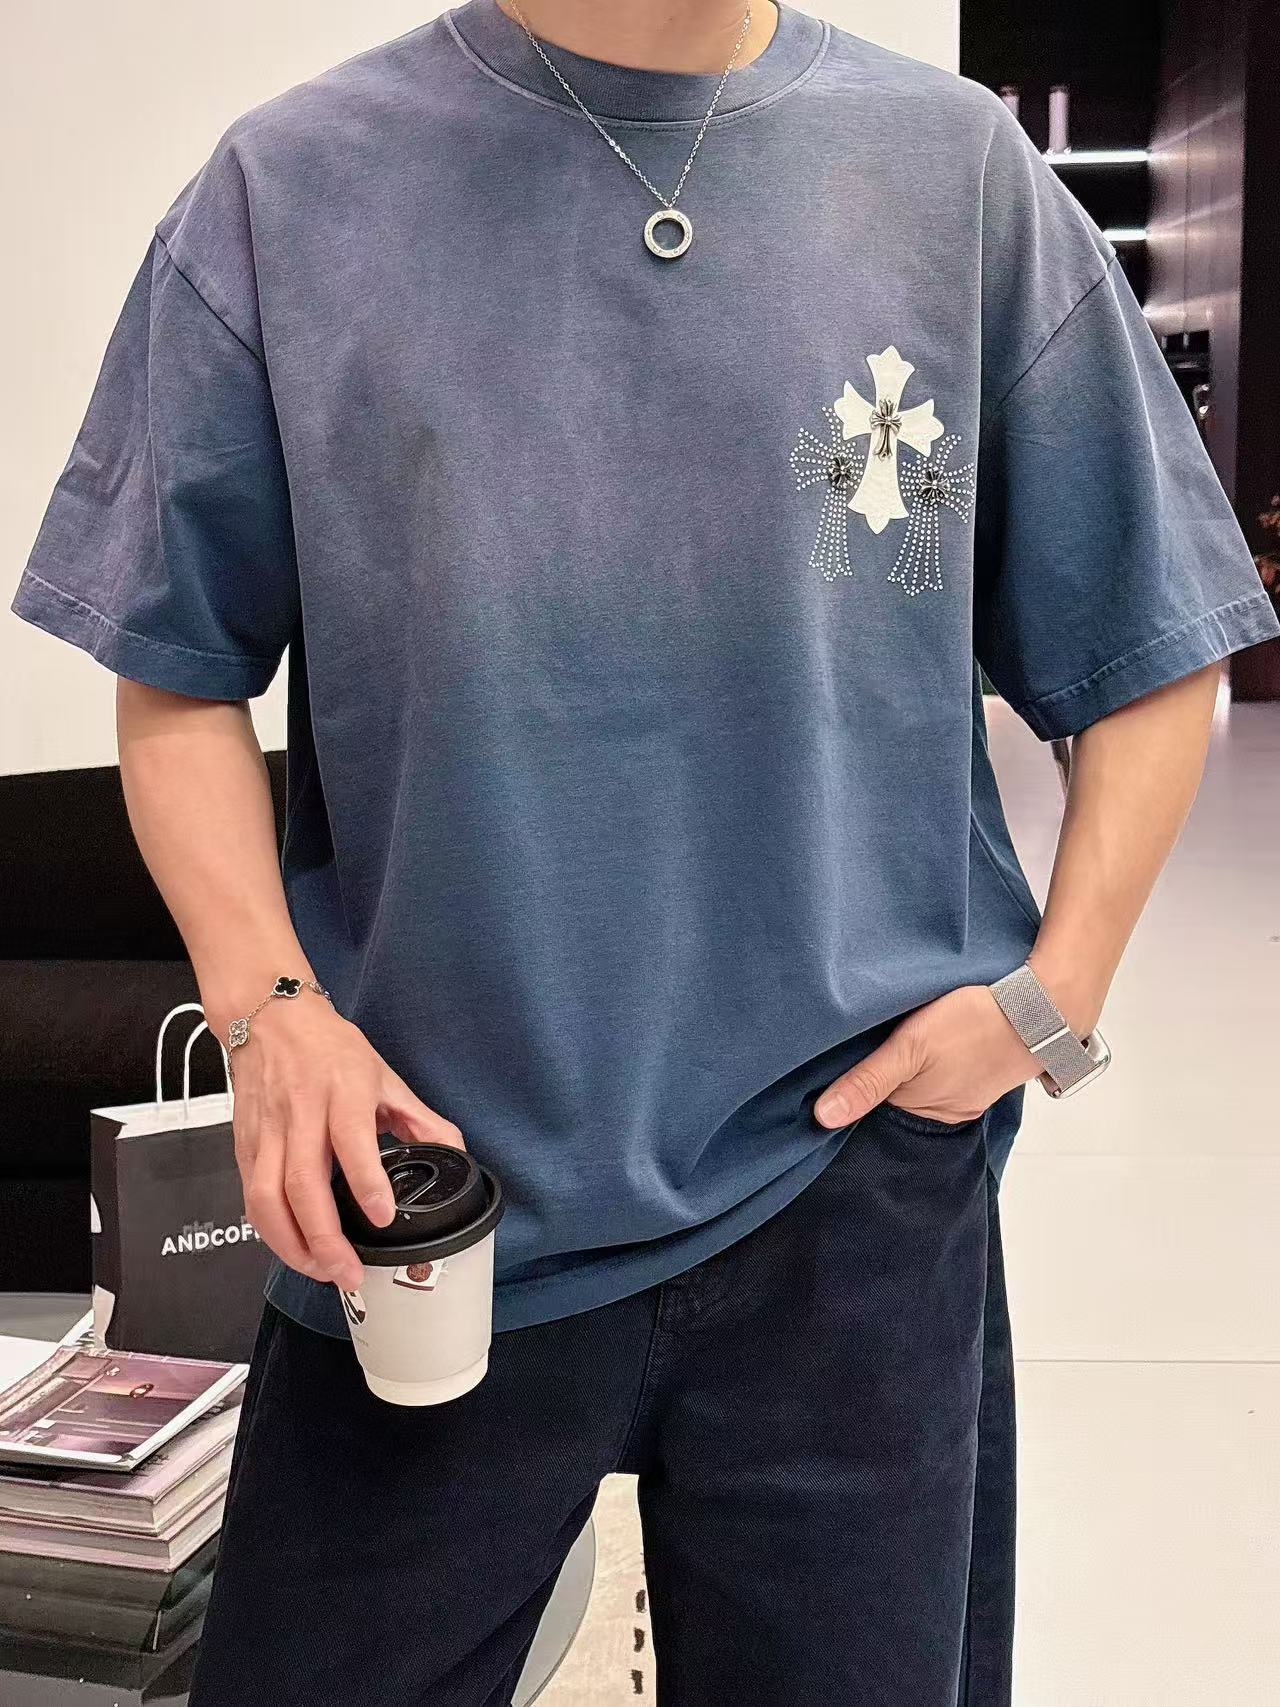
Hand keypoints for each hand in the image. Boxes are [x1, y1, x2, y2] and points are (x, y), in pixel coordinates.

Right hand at [212, 996, 464, 1290]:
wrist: (272, 1019)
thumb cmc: (329, 1047)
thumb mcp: (385, 1075)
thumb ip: (421, 1120)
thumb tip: (456, 1154)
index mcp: (342, 1090)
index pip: (351, 1140)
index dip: (366, 1182)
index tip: (383, 1216)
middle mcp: (301, 1112)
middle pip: (303, 1183)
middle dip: (324, 1238)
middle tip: (349, 1273)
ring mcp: (268, 1131)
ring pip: (267, 1198)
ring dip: (292, 1245)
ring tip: (321, 1270)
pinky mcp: (245, 1145)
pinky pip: (251, 1196)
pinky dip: (270, 1231)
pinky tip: (293, 1248)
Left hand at [813, 985, 1041, 1129]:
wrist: (1044, 1009)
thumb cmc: (975, 1024)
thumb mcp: (911, 1047)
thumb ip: (867, 1080)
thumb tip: (822, 1119)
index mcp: (918, 1108)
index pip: (868, 1103)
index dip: (848, 1083)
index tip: (830, 1061)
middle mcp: (939, 1111)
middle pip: (893, 1095)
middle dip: (877, 1076)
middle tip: (862, 1040)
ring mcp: (962, 1095)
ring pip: (919, 1084)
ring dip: (906, 1067)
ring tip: (892, 1039)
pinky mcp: (978, 1077)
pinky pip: (944, 1075)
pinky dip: (932, 1062)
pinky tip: (929, 1043)